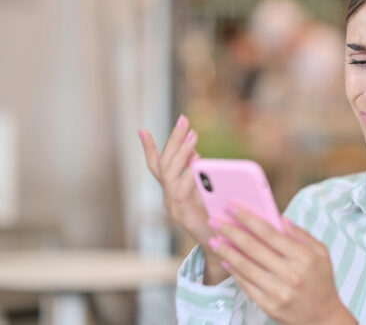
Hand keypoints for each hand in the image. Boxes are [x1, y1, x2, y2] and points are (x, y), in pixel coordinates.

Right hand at [138, 115, 227, 283]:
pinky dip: (188, 175)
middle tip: (185, 121)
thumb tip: (195, 153)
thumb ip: (198, 174)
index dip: (148, 148)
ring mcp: (173, 207)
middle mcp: (168, 198)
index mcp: (173, 191)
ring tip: (194, 137)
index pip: (157, 166)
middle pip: (164, 165)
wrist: (222, 247)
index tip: (141, 129)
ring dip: (181, 154)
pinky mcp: (182, 215)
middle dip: (173, 140)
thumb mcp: (206, 191)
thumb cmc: (216, 217)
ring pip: (169, 175)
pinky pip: (181, 192)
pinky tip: (197, 163)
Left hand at [212, 206, 356, 324]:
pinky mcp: (269, 305)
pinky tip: (225, 260)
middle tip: (214, 221)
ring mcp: (278, 291)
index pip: (269, 233)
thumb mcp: (320, 252)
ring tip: (214, 240)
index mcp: (303, 257)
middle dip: (230, 231)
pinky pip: (246, 284)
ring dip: (226, 251)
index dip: (248, 218)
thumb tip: (279, 218)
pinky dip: (233, 271)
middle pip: (253, 248)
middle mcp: (290, 274)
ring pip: (245, 266)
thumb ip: (301, 234)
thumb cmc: (321, 280)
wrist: (323, 317)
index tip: (231, 207)